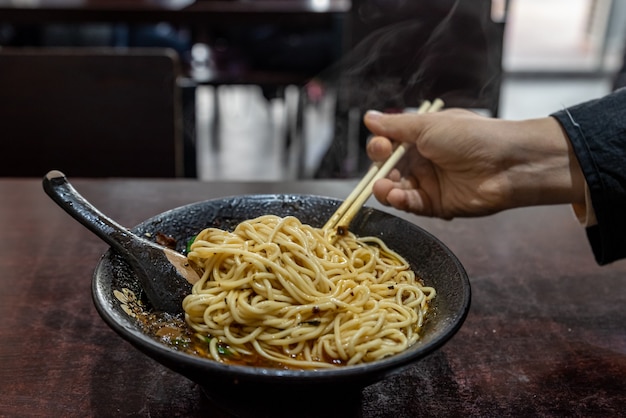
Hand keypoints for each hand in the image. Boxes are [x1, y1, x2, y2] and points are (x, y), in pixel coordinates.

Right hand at [363, 108, 584, 218]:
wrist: (507, 164)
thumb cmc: (471, 137)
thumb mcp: (428, 125)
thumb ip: (395, 126)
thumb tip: (368, 118)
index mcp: (421, 138)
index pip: (389, 145)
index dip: (380, 147)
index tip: (381, 147)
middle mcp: (423, 160)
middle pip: (388, 169)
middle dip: (380, 170)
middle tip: (381, 171)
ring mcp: (429, 183)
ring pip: (396, 189)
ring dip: (385, 189)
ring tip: (384, 188)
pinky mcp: (437, 205)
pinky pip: (411, 205)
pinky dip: (401, 201)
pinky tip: (397, 197)